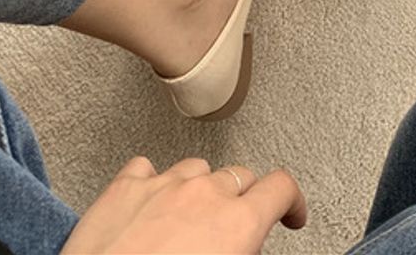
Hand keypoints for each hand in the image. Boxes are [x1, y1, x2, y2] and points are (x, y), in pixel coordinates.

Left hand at [59, 156, 306, 253]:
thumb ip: (243, 249)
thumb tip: (244, 247)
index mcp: (237, 224)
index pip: (280, 187)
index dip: (291, 201)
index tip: (290, 213)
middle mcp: (204, 195)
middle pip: (239, 176)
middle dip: (243, 198)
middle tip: (234, 226)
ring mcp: (163, 184)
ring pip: (196, 169)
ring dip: (198, 190)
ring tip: (187, 219)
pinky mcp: (124, 187)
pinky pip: (148, 168)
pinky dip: (153, 183)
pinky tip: (149, 204)